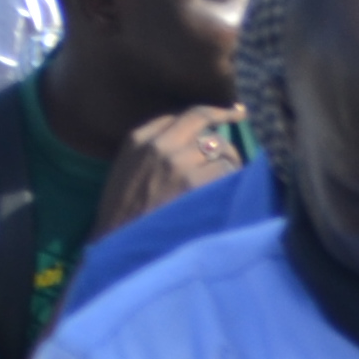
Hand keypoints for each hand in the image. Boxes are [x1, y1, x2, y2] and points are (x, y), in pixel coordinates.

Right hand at [95, 104, 248, 231]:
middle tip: (240, 115)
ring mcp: (178, 162)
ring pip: (219, 145)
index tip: (223, 110)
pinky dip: (230, 179)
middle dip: (224, 114)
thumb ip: (152, 150)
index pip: (180, 115)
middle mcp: (159, 145)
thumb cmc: (121, 216)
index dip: (205, 112)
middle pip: (202, 117)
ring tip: (227, 172)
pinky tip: (225, 191)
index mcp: (139, 141)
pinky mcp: (195, 182)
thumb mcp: (126, 173)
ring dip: (228, 157)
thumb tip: (191, 136)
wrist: (118, 248)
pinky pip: (226, 169)